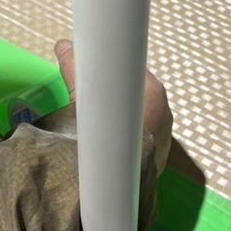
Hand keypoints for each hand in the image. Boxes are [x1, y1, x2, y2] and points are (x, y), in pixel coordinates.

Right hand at [53, 39, 172, 174]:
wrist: (112, 185)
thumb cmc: (102, 135)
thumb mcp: (81, 96)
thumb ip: (74, 68)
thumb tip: (65, 45)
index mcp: (152, 91)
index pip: (133, 71)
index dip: (113, 71)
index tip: (96, 76)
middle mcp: (165, 112)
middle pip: (138, 94)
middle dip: (117, 94)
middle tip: (92, 100)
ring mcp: (165, 138)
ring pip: (141, 119)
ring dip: (123, 120)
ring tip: (100, 127)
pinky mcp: (159, 160)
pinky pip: (143, 141)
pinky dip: (129, 141)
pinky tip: (111, 146)